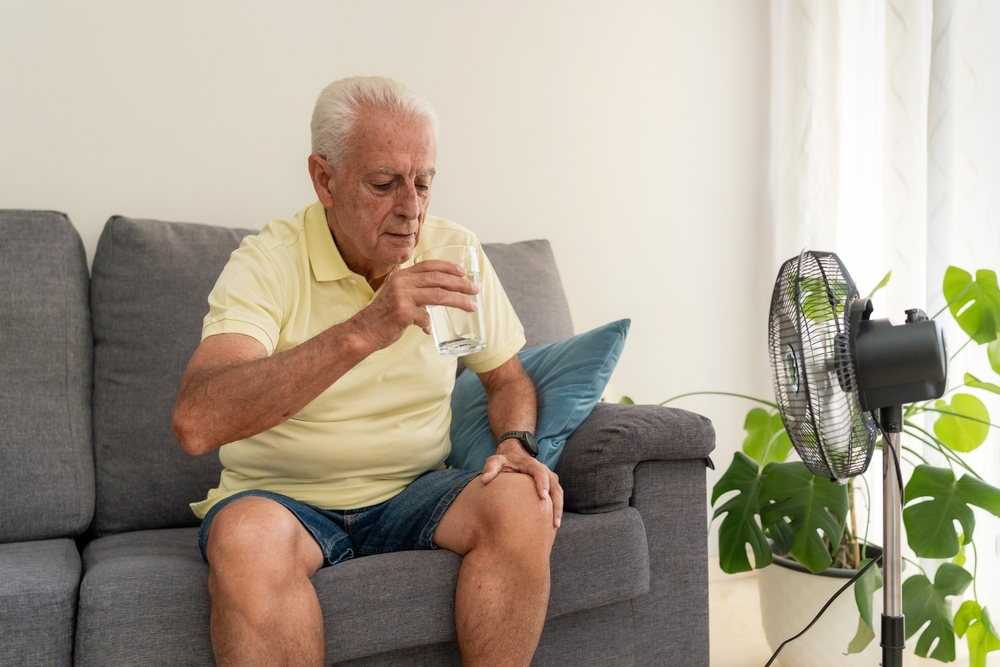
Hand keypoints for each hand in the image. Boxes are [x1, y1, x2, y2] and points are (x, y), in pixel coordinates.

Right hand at [351, 260, 478, 350]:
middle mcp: (402, 282)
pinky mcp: (402, 312)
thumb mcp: (398, 296)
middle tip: (475, 289)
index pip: (429, 265)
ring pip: (438, 294)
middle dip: (460, 283)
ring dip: (458, 301)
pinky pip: (425, 317)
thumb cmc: (383, 316)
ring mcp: (402, 296)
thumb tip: (437, 298)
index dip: (448, 267)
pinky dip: (429, 324)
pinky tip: (428, 329)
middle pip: (438, 278)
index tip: (463, 272)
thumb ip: (415, 292)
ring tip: (472, 307)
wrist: (363, 332)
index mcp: (402, 275)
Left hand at [482, 441, 562, 527]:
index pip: (540, 472)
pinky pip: (556, 497)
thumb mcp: (495, 460)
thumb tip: (485, 480)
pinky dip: (556, 509)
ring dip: (558, 509)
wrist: (514, 456)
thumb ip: (490, 468)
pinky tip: (552, 523)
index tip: (543, 497)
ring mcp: (549, 478)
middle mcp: (544, 471)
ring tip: (555, 526)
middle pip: (555, 486)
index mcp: (531, 464)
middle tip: (554, 521)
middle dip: (556, 503)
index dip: (543, 483)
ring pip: (558, 493)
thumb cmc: (505, 461)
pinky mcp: (549, 486)